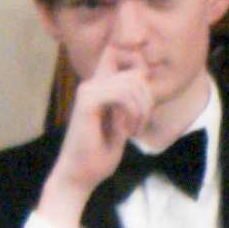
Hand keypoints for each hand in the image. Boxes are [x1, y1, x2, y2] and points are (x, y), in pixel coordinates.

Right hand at [37, 43, 155, 227]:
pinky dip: (133, 114)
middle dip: (148, 100)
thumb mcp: (124, 121)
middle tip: (140, 124)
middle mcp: (92, 84)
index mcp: (100, 86)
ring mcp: (87, 91)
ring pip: (133, 84)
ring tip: (133, 130)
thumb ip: (131, 99)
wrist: (80, 174)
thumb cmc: (101, 152)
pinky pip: (122, 95)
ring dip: (142, 111)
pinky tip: (126, 131)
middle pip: (137, 73)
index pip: (118, 52)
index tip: (146, 99)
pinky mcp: (86, 103)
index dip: (139, 64)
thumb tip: (144, 74)